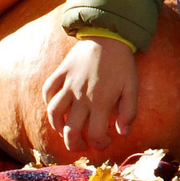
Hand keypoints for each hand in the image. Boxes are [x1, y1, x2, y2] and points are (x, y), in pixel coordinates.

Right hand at [42, 37, 137, 155]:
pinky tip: (56, 107)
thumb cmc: (122, 63)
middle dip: (75, 144)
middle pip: (70, 131)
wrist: (110, 35)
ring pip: (53, 113)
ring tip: (65, 131)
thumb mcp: (132, 87)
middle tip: (81, 145)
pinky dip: (47, 101)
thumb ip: (129, 111)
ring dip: (57, 127)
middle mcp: (81, 96)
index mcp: (101, 101)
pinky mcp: (60, 73)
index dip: (99, 144)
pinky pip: (47, 90)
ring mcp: (68, 84)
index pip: (94, 134)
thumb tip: (123, 133)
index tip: (104, 142)